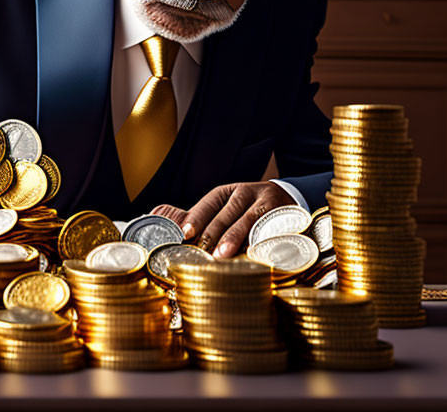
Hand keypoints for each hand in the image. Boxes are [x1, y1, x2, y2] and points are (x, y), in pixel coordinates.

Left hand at [152, 181, 294, 257]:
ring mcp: (268, 202)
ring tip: (223, 254)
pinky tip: (254, 253)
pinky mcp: (287, 214)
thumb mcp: (223, 209)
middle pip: (229, 211)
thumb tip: (158, 215)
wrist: (289, 200)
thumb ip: (196, 217)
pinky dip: (262, 241)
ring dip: (236, 236)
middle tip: (204, 250)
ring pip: (250, 218)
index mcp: (227, 192)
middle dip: (215, 231)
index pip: (210, 201)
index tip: (186, 232)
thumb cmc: (247, 210)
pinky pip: (273, 228)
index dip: (198, 216)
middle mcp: (247, 192)